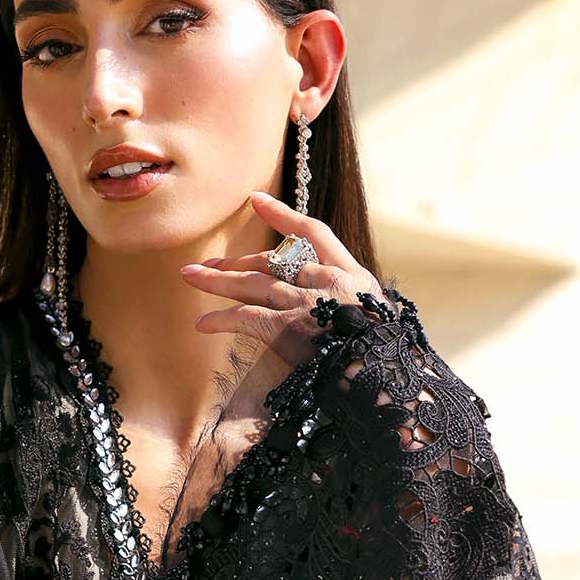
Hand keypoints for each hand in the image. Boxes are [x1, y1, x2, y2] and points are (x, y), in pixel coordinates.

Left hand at [180, 190, 383, 366]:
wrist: (389, 378)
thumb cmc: (386, 359)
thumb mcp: (379, 321)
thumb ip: (353, 307)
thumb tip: (335, 314)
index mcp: (351, 276)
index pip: (314, 233)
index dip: (282, 216)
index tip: (255, 201)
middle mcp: (326, 281)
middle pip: (272, 261)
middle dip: (237, 261)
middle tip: (207, 263)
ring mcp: (306, 303)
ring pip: (251, 284)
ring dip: (217, 280)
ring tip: (190, 276)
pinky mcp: (288, 328)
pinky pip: (245, 318)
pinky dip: (221, 319)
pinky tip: (202, 323)